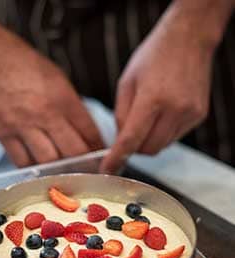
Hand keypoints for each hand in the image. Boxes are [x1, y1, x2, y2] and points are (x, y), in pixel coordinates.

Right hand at [0, 30, 102, 165]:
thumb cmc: (19, 61)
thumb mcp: (54, 76)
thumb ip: (68, 104)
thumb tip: (80, 129)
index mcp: (61, 96)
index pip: (89, 131)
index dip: (98, 148)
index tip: (100, 154)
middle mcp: (43, 113)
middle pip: (72, 152)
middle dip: (83, 164)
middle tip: (86, 169)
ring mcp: (21, 125)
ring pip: (47, 162)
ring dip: (58, 169)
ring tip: (63, 171)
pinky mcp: (2, 133)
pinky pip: (21, 161)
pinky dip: (32, 167)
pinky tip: (37, 166)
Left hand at [101, 5, 218, 172]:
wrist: (188, 38)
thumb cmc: (153, 57)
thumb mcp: (126, 83)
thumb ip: (121, 114)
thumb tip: (120, 142)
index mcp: (152, 99)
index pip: (131, 139)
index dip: (117, 157)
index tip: (107, 169)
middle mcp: (174, 109)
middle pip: (148, 149)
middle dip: (133, 149)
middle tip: (126, 135)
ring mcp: (190, 113)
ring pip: (162, 145)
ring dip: (148, 140)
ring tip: (146, 116)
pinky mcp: (199, 115)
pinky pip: (174, 136)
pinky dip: (162, 133)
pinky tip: (161, 113)